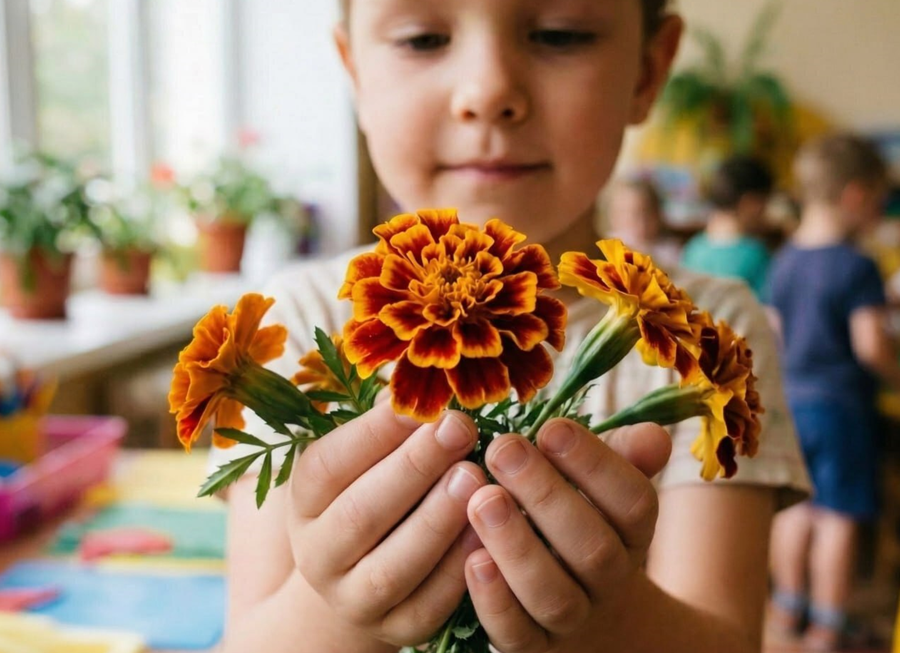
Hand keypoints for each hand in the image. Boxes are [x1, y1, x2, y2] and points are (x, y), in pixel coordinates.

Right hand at [287, 401, 487, 644]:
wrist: (361, 579)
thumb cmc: (370, 495)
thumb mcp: (360, 462)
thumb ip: (383, 428)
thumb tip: (418, 384)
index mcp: (304, 502)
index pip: (329, 466)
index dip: (374, 433)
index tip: (420, 402)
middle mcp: (319, 554)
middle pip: (360, 515)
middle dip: (413, 468)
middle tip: (459, 428)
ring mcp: (356, 599)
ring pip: (393, 567)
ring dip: (436, 520)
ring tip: (475, 476)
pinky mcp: (399, 629)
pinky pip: (430, 606)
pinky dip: (459, 570)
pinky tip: (487, 532)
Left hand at [464, 419, 671, 652]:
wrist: (588, 616)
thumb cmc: (582, 523)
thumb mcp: (604, 488)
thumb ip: (624, 455)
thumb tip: (654, 436)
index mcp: (632, 534)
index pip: (633, 503)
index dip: (596, 465)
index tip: (551, 429)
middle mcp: (607, 581)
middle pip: (593, 549)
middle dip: (547, 495)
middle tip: (503, 449)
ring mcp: (571, 620)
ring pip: (553, 596)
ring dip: (517, 546)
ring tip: (482, 499)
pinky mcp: (530, 648)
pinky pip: (516, 635)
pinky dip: (495, 600)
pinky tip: (470, 558)